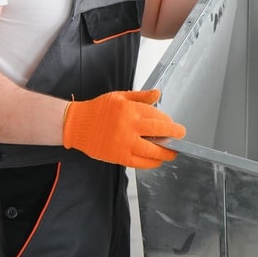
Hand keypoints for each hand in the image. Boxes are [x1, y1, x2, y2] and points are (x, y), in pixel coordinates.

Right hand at [62, 89, 185, 168]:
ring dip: (166, 153)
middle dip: (174, 135)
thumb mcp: (120, 96)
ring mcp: (124, 143)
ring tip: (172, 152)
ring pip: (153, 151)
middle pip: (159, 131)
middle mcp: (129, 126)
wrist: (77, 124)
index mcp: (130, 110)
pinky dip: (152, 163)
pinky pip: (140, 163)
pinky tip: (157, 161)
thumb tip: (158, 94)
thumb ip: (141, 97)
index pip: (157, 116)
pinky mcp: (119, 156)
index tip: (173, 125)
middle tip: (181, 137)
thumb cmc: (98, 109)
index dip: (168, 122)